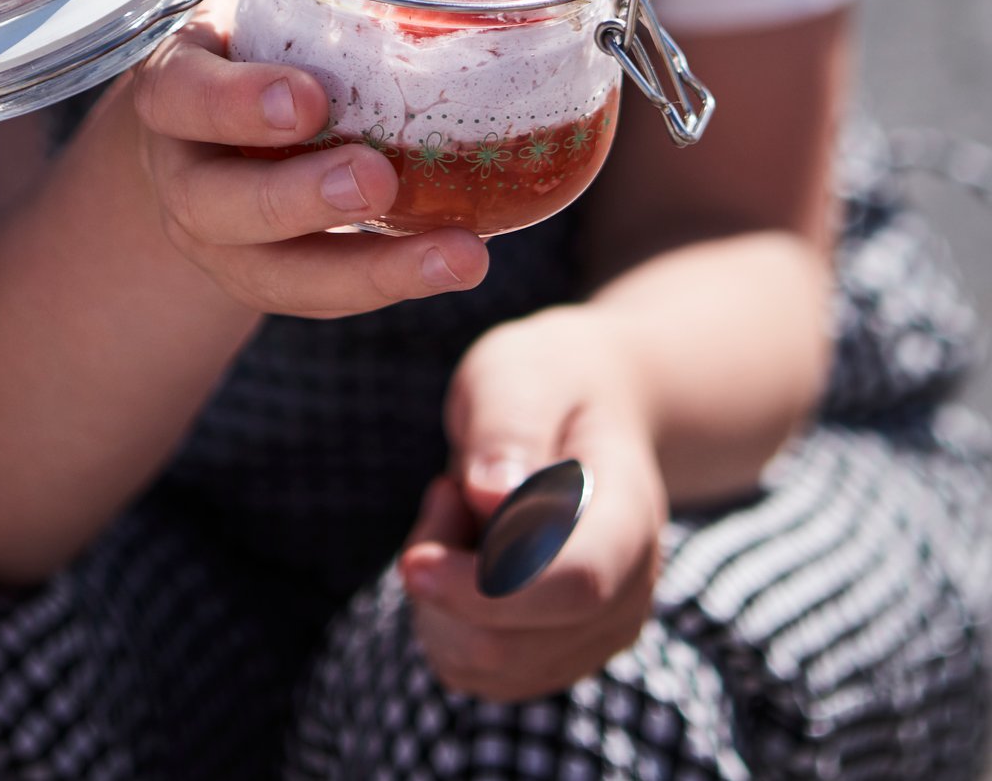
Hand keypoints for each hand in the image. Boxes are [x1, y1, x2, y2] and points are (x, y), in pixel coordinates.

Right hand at [128, 0, 488, 316]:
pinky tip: (459, 260)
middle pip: (213, 205)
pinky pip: (322, 294)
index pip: (182, 97)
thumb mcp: (264, 3)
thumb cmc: (256, 47)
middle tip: (375, 180)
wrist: (207, 132)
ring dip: (368, 270)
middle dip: (296, 198)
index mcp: (176, 88)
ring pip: (274, 275)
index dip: (237, 104)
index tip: (307, 100)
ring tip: (458, 255)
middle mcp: (184, 172)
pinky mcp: (268, 278)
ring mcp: (221, 240)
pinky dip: (390, 281)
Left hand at [398, 315, 666, 700]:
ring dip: (438, 594)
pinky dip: (442, 614)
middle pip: (507, 642)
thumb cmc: (544, 384)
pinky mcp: (554, 654)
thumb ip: (504, 428)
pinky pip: (470, 667)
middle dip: (441, 579)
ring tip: (461, 507)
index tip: (413, 562)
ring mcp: (595, 631)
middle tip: (447, 488)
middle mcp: (627, 590)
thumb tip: (489, 496)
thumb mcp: (515, 375)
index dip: (487, 589)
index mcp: (628, 514)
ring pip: (479, 663)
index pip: (575, 583)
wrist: (586, 409)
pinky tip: (462, 549)